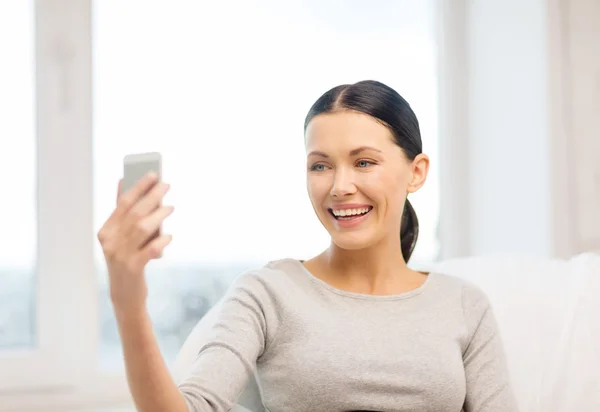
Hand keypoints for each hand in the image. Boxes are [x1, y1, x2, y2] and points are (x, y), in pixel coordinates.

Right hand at [97, 172, 173, 315]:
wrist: (124, 295)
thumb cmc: (127, 260)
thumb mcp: (121, 237)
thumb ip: (124, 214)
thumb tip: (125, 183)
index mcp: (106, 231)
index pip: (122, 203)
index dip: (138, 187)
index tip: (152, 174)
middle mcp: (110, 242)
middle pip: (134, 213)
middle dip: (152, 196)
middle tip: (166, 185)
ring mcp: (121, 256)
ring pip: (142, 228)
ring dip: (159, 215)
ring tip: (170, 207)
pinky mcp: (133, 268)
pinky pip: (151, 249)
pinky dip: (162, 240)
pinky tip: (169, 236)